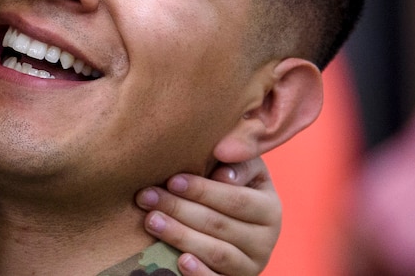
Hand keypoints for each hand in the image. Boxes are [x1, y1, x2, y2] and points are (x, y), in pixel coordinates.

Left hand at [136, 157, 279, 275]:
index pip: (236, 200)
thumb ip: (237, 155)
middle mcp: (265, 239)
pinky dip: (200, 273)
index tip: (172, 180)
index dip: (203, 190)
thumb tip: (222, 150)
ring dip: (181, 236)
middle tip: (146, 197)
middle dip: (179, 209)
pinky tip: (180, 261)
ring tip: (151, 221)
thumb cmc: (230, 188)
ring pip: (216, 252)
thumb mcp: (240, 169)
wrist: (239, 227)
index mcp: (268, 207)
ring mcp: (251, 265)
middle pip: (219, 225)